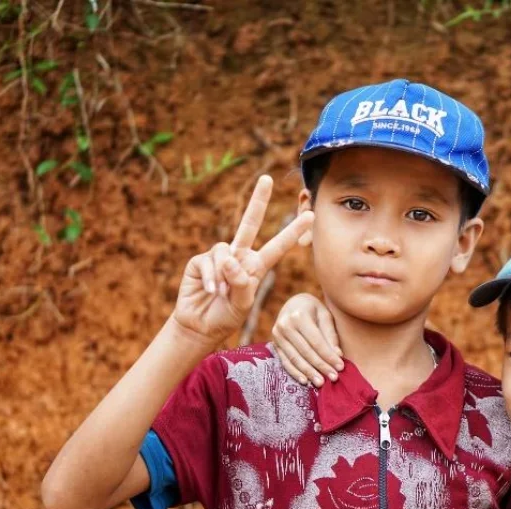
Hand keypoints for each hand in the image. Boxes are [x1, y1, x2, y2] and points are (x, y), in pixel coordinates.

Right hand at [171, 175, 313, 345]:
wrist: (200, 326)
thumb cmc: (226, 316)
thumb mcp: (242, 305)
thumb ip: (241, 284)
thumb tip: (231, 260)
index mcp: (256, 267)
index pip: (278, 246)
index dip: (293, 232)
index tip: (310, 216)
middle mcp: (239, 257)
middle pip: (250, 223)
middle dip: (258, 200)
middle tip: (267, 179)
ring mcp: (219, 257)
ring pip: (225, 252)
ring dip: (224, 275)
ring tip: (220, 293)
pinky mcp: (201, 261)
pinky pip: (209, 261)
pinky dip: (211, 277)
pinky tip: (209, 290)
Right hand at [272, 293, 343, 386]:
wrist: (293, 303)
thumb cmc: (313, 310)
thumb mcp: (325, 315)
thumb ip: (330, 335)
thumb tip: (338, 355)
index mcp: (299, 316)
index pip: (317, 341)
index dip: (329, 356)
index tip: (340, 367)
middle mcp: (285, 325)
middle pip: (306, 351)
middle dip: (321, 366)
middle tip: (333, 378)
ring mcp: (277, 335)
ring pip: (295, 358)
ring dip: (309, 372)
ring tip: (321, 383)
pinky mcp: (275, 344)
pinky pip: (285, 361)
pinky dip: (295, 372)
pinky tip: (305, 381)